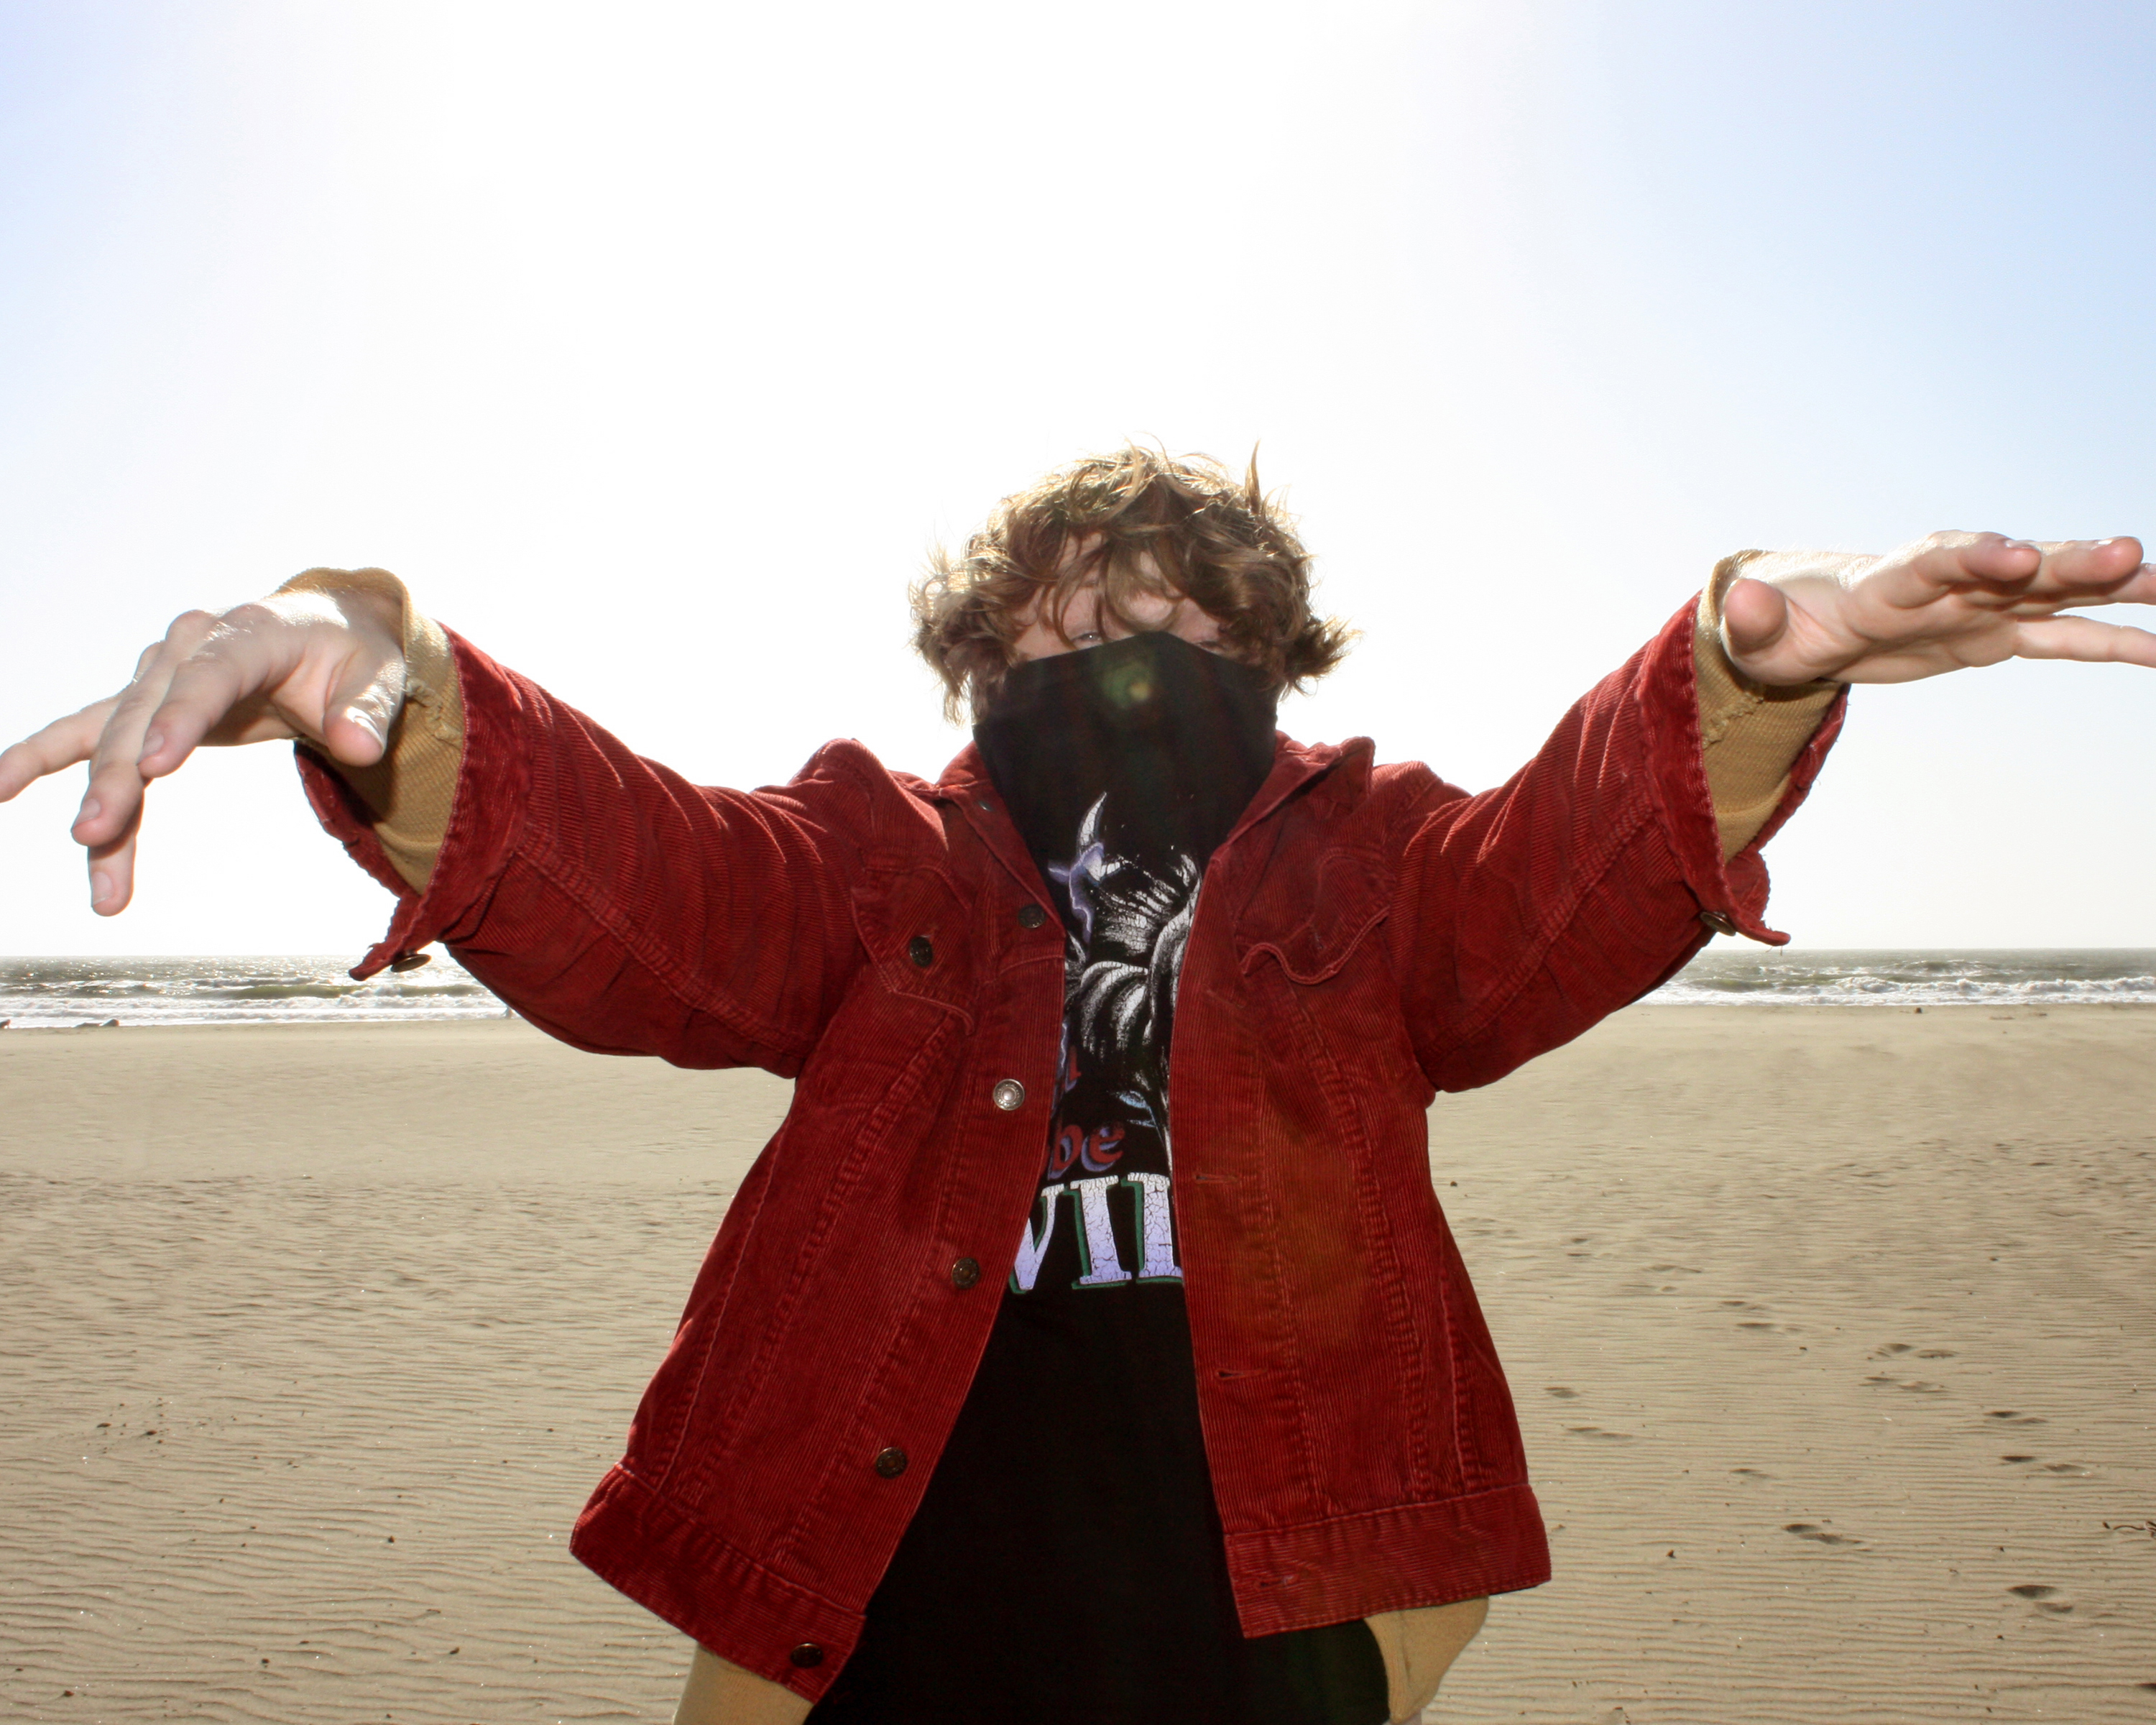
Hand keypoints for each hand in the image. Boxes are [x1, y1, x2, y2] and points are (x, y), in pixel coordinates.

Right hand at [0, 584, 406, 913]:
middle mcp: (190, 647)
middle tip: (95, 833)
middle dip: (116, 778)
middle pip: (144, 715)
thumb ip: (369, 710)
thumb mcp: (381, 674)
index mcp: (250, 631)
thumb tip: (357, 745)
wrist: (328, 633)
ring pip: (112, 740)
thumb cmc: (354, 655)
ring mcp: (160, 676)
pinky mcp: (146, 705)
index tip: (153, 768)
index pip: (210, 676)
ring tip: (88, 858)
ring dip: (95, 800)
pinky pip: (89, 735)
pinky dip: (43, 758)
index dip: (180, 720)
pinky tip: (0, 786)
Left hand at [1721, 533, 2155, 685]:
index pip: (1932, 564)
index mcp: (1884, 584)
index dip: (1973, 558)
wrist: (1801, 621)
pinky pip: (2061, 640)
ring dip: (2108, 589)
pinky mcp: (1994, 634)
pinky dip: (2112, 641)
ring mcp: (1977, 607)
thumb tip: (1737, 603)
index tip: (2016, 557)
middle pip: (2009, 568)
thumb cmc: (1775, 627)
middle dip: (2064, 561)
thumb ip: (1751, 620)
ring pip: (2052, 595)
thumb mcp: (1751, 634)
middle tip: (2127, 552)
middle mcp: (1943, 586)